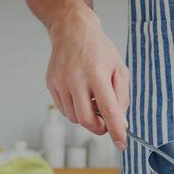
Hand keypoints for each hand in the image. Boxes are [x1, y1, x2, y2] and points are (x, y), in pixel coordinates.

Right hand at [45, 9, 130, 147]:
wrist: (72, 30)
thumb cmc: (99, 49)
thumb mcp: (119, 68)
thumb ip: (122, 96)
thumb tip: (121, 122)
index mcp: (97, 73)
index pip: (108, 110)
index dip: (116, 130)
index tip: (122, 144)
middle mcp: (76, 78)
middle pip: (87, 121)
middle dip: (100, 129)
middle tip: (107, 123)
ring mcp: (60, 82)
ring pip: (74, 118)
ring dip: (87, 118)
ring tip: (93, 100)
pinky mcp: (51, 84)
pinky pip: (64, 109)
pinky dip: (75, 110)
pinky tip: (81, 96)